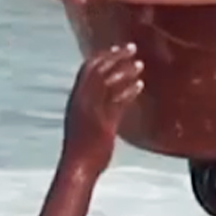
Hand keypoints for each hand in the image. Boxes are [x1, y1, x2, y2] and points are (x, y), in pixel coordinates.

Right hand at [62, 42, 143, 172]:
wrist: (77, 167)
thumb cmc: (81, 149)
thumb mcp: (83, 123)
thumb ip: (94, 108)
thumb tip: (109, 98)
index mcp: (75, 99)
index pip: (87, 69)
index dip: (103, 56)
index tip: (116, 48)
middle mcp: (81, 101)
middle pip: (98, 70)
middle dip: (116, 56)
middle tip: (132, 48)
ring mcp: (92, 111)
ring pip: (108, 83)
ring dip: (125, 70)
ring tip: (140, 64)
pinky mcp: (103, 123)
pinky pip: (117, 101)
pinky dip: (129, 91)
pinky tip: (140, 85)